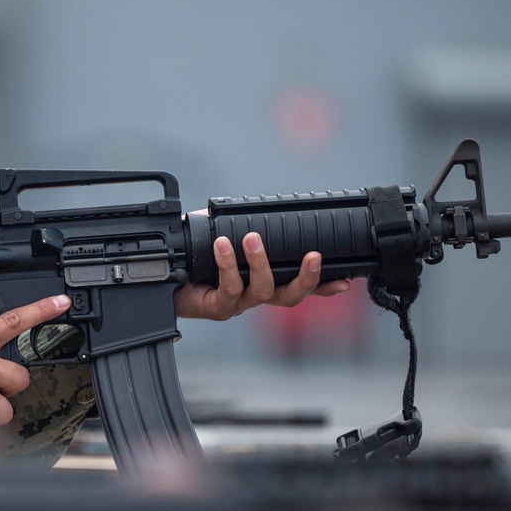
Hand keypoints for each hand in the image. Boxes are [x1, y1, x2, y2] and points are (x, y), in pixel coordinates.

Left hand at [174, 232, 350, 320]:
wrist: (165, 278)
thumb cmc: (197, 256)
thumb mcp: (224, 234)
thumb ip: (243, 223)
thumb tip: (259, 204)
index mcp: (264, 281)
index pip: (300, 286)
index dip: (323, 286)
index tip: (346, 280)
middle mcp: (256, 295)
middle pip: (290, 296)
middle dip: (306, 278)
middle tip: (313, 255)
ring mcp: (238, 303)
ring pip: (261, 290)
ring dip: (259, 262)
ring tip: (251, 237)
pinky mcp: (218, 307)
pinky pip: (228, 287)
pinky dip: (227, 264)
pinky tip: (223, 245)